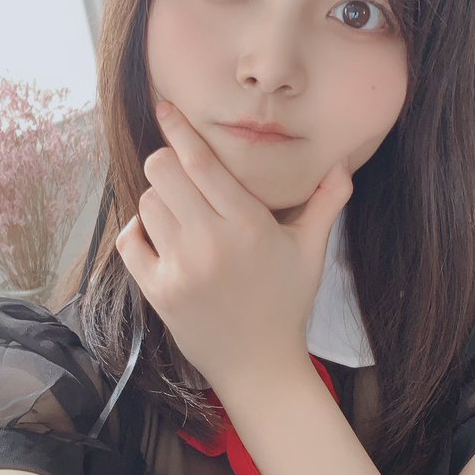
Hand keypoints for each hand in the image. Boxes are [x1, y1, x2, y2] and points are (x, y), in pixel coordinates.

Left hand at [115, 102, 352, 395]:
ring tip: (180, 217)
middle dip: (168, 165)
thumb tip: (342, 164)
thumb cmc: (286, 304)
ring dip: (158, 201)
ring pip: (146, 203)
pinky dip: (139, 232)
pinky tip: (159, 239)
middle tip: (181, 178)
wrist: (261, 366)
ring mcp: (181, 268)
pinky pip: (131, 240)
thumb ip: (326, 203)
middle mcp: (211, 242)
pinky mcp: (158, 292)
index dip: (179, 129)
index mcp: (248, 224)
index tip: (165, 108)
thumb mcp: (311, 252)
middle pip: (162, 172)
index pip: (201, 161)